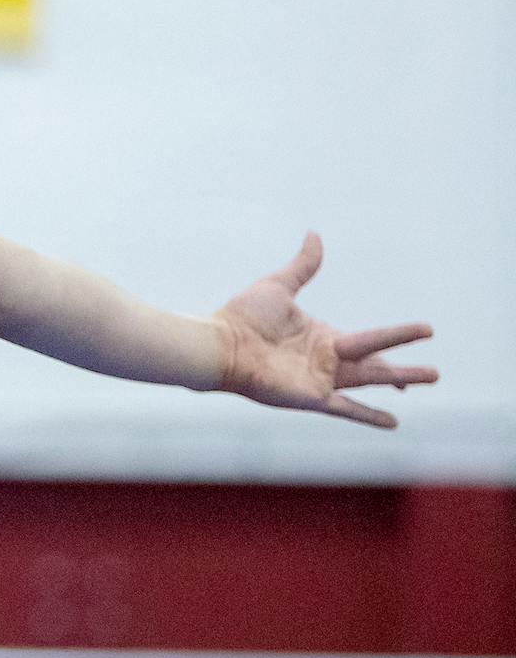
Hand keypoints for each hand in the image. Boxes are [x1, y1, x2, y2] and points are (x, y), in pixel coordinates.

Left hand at [213, 232, 436, 428]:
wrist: (221, 343)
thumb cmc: (242, 316)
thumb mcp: (279, 285)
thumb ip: (303, 266)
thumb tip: (314, 235)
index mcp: (322, 337)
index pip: (368, 341)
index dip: (395, 339)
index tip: (424, 332)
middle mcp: (326, 361)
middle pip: (375, 364)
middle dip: (404, 370)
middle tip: (436, 373)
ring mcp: (320, 380)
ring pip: (370, 382)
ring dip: (400, 381)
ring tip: (430, 378)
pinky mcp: (311, 397)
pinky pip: (346, 409)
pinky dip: (369, 415)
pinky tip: (393, 423)